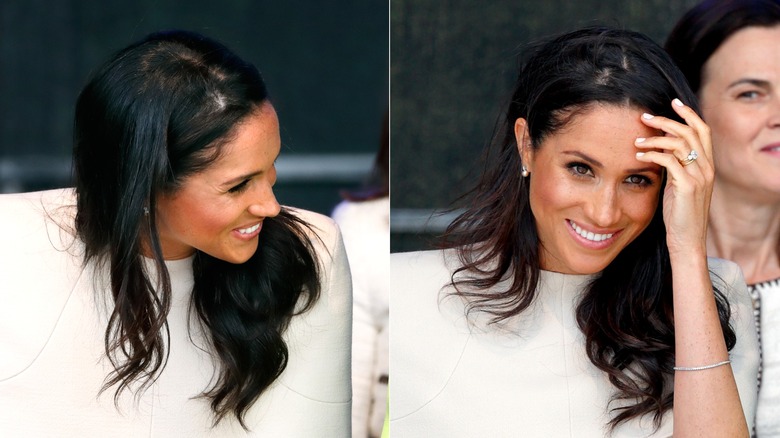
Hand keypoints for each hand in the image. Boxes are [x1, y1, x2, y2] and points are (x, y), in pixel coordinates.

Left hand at [634, 99, 713, 255]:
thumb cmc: (679, 214)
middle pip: (691, 131)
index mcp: (707, 165)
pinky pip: (669, 161)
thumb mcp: (679, 184)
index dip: (689, 114)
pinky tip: (638, 155)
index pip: (702, 131)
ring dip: (655, 138)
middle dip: (667, 120)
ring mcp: (699, 177)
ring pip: (679, 143)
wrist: (687, 240)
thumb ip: (675, 165)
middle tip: (645, 117)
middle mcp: (706, 168)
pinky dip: (652, 154)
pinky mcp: (687, 186)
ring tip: (636, 140)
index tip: (673, 102)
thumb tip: (661, 148)